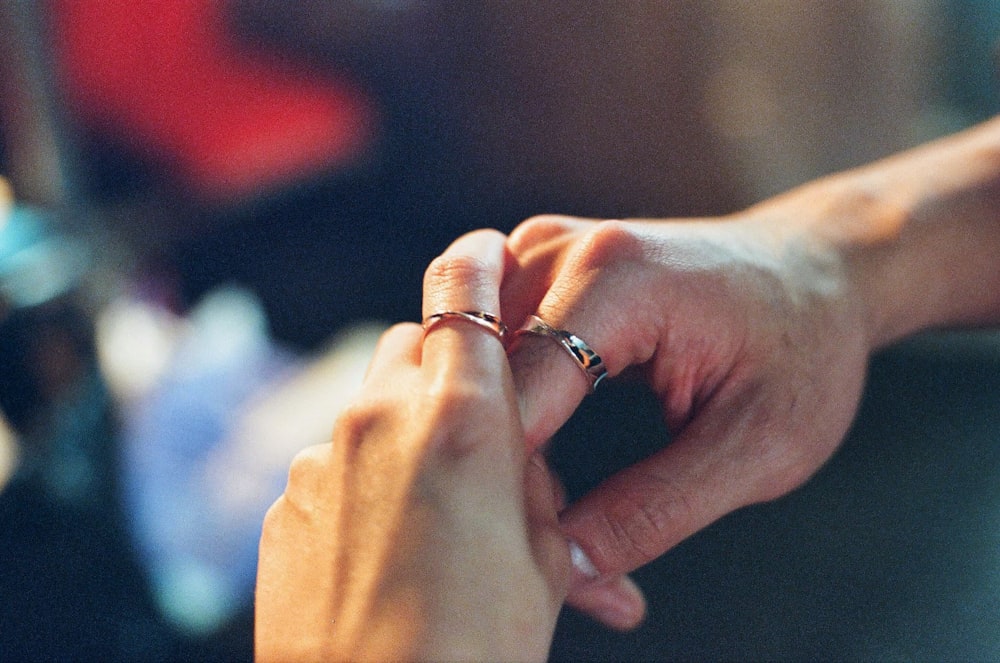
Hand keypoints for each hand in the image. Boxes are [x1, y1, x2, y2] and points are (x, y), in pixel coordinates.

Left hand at [255, 230, 569, 661]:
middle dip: (443, 363)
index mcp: (463, 418)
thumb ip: (530, 489)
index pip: (463, 294)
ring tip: (436, 502)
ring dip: (403, 427)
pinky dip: (363, 476)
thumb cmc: (474, 647)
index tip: (485, 248)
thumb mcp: (542, 561)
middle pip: (411, 344)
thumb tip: (520, 472)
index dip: (477, 261)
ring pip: (370, 404)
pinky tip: (386, 541)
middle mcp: (382, 417)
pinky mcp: (286, 501)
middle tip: (477, 419)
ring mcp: (323, 457)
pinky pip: (333, 461)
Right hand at [501, 210, 871, 625]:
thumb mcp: (761, 446)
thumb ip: (660, 507)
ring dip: (498, 439)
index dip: (519, 486)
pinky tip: (544, 455)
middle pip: (480, 381)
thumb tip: (567, 559)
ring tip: (556, 500)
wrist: (817, 269)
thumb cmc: (805, 350)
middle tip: (560, 545)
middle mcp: (558, 249)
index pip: (513, 399)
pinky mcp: (536, 266)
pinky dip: (505, 407)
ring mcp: (540, 250)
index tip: (545, 552)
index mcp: (614, 278)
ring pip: (471, 367)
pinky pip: (490, 347)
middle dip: (503, 468)